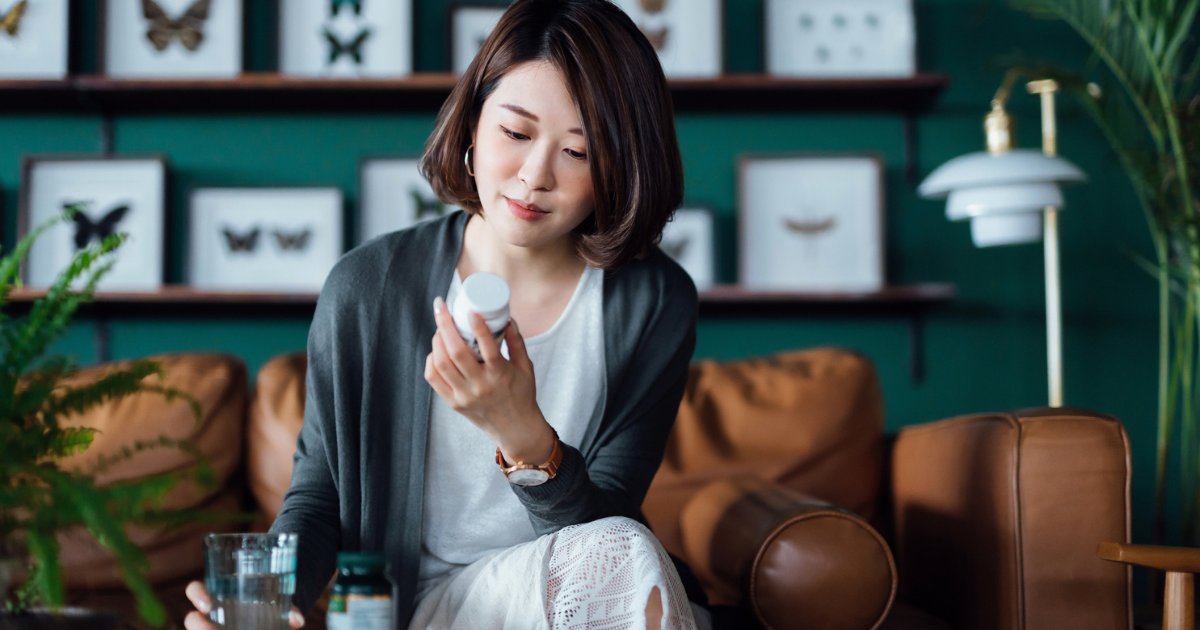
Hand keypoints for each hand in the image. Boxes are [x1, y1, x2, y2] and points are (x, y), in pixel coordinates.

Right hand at [184, 580, 304, 628]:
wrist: (268, 623)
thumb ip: (287, 611)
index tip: (209, 604)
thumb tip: (297, 620)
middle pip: (191, 618)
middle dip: (197, 625)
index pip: (196, 590)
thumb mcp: (276, 608)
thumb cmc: (267, 610)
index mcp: (220, 597)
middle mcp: (211, 616)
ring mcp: (211, 628)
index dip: (197, 594)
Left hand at [424, 297, 555, 464]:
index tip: (471, 310)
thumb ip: (517, 342)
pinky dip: (432, 360)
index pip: (488, 349)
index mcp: (501, 376)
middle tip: (441, 307)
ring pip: (441, 363)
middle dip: (445, 325)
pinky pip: (434, 378)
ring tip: (441, 327)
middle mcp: (480, 387)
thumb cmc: (522, 395)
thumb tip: (507, 318)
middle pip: (456, 352)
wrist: (515, 429)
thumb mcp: (525, 367)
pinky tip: (437, 350)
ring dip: (437, 340)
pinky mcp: (453, 403)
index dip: (478, 327)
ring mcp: (464, 396)